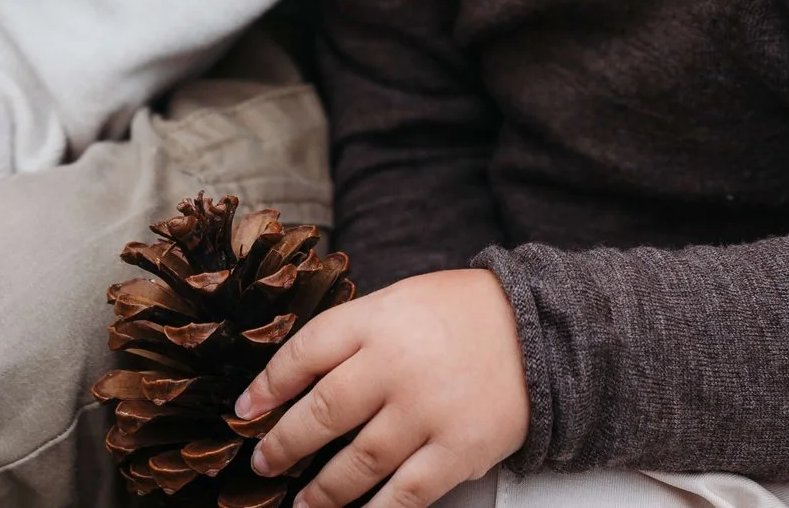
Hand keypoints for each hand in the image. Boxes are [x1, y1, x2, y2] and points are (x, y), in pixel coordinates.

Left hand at [235, 268, 528, 507]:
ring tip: (304, 503)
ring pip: (356, 463)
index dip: (268, 384)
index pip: (305, 352)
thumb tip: (297, 377)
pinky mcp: (456, 449)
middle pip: (322, 413)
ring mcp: (426, 411)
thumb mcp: (402, 300)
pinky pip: (404, 494)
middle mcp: (397, 366)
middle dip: (284, 444)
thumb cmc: (467, 314)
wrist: (542, 329)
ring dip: (321, 490)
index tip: (246, 409)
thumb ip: (355, 333)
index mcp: (379, 320)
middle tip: (264, 461)